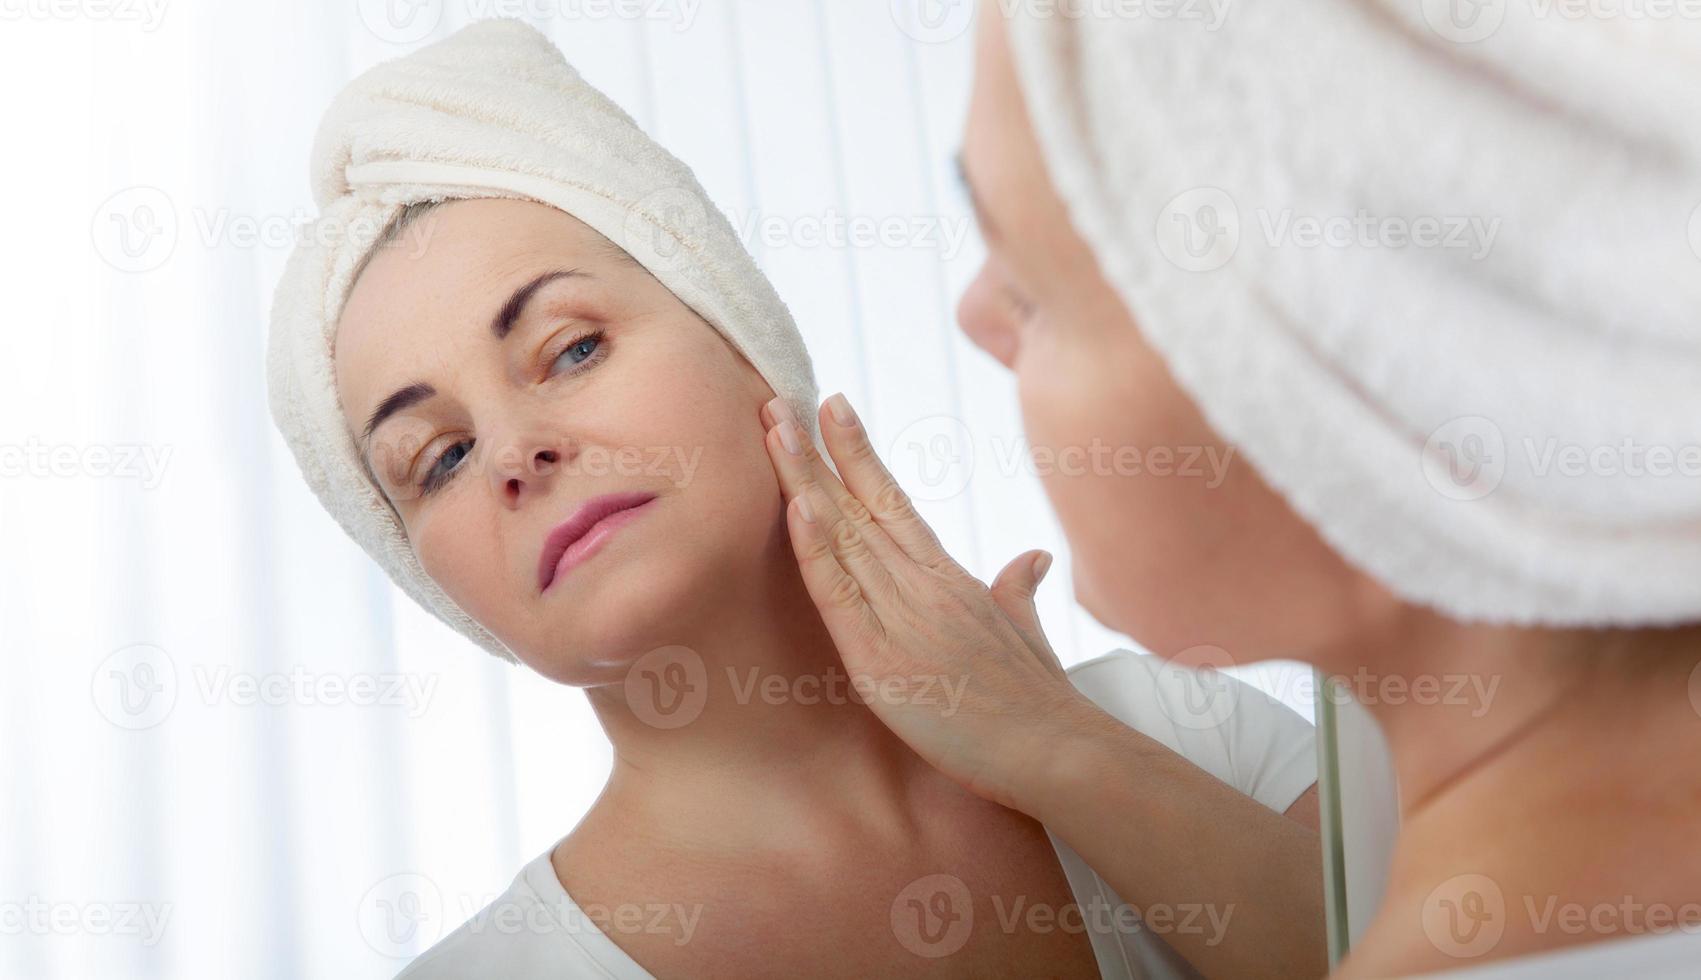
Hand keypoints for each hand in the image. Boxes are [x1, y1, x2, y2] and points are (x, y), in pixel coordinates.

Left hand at [760, 392, 1099, 811]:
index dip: (858, 453)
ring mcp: (902, 617)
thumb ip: (1018, 591)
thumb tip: (1032, 557)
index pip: (894, 501)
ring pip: (843, 534)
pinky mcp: (882, 659)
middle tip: (777, 399)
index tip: (831, 406)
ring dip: (804, 479)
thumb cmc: (1043, 701)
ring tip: (775, 429)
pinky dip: (818, 549)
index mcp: (949, 578)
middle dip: (814, 451)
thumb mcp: (1027, 633)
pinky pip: (841, 595)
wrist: (1059, 749)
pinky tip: (799, 507)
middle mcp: (923, 584)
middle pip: (859, 504)